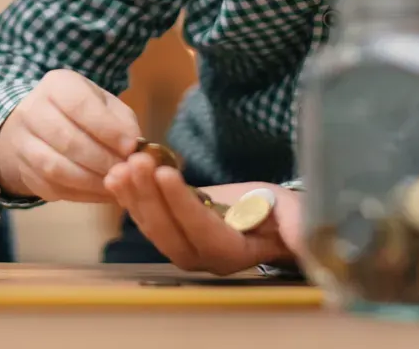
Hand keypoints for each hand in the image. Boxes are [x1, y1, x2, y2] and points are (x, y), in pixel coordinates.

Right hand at [0, 70, 139, 201]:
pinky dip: (80, 194)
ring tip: (115, 183)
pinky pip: (50, 187)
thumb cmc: (81, 112)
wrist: (37, 124)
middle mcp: (32, 111)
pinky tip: (100, 192)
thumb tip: (135, 147)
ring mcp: (22, 142)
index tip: (131, 146)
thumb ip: (122, 122)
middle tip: (126, 171)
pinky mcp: (23, 170)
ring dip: (90, 180)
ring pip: (55, 167)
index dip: (107, 129)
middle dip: (102, 159)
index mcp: (56, 86)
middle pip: (67, 140)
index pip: (79, 106)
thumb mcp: (104, 104)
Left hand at [105, 152, 304, 274]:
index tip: (165, 173)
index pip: (203, 230)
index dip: (182, 203)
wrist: (271, 215)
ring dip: (133, 195)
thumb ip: (298, 228)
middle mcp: (203, 257)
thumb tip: (303, 238)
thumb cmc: (286, 214)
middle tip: (136, 162)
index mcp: (234, 254)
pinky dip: (128, 197)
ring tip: (120, 167)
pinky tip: (114, 176)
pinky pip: (146, 218)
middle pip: (169, 231)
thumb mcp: (298, 215)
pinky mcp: (170, 230)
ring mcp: (183, 245)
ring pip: (152, 225)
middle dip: (149, 196)